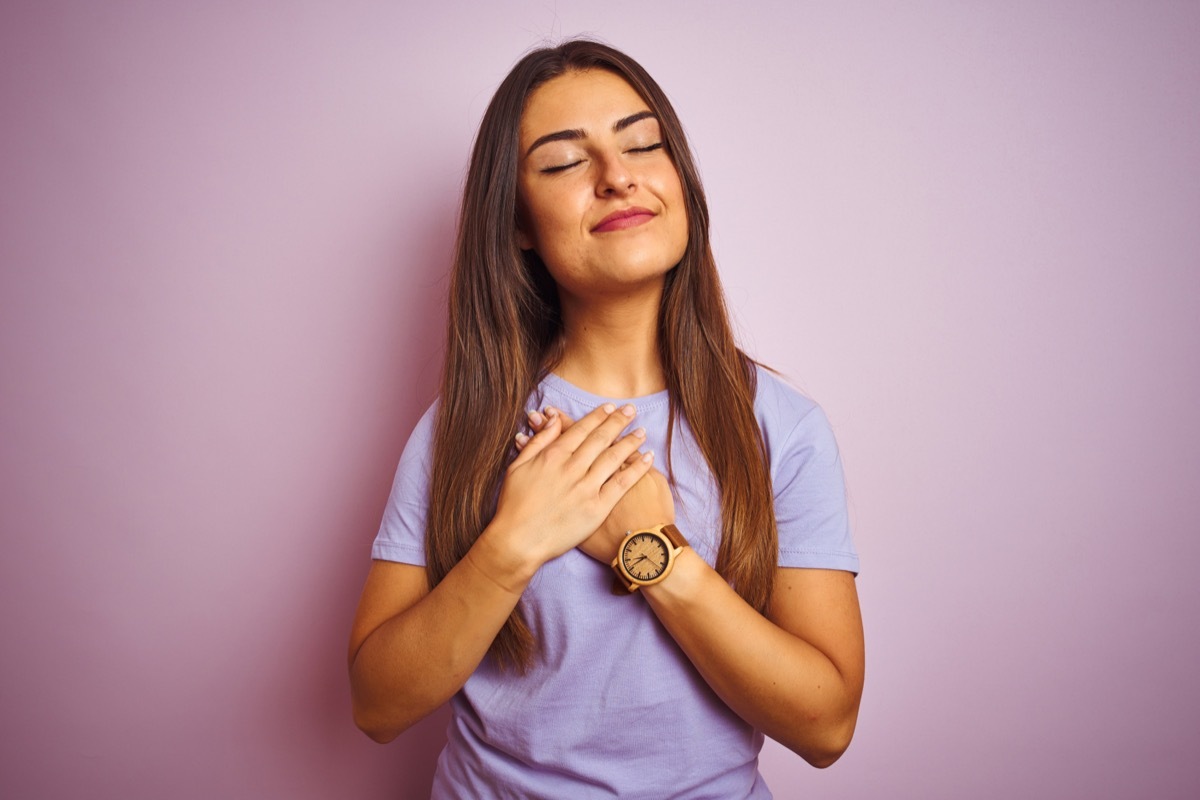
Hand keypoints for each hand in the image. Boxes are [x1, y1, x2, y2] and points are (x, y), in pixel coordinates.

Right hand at [490, 403, 654, 569]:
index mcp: (553, 456)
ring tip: (642, 430)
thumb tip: (553, 420)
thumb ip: (538, 442)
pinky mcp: (597, 508)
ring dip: (630, 441)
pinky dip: (637, 469)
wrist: (519, 542)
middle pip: (601, 439)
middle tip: (631, 410)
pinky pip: (622, 483)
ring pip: (614, 457)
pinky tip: (648, 458)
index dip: (598, 416)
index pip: (581, 429)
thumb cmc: (514, 506)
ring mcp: (586, 487)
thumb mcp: (517, 467)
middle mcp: (572, 468)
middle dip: (618, 421)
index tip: (611, 408)